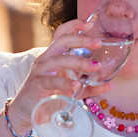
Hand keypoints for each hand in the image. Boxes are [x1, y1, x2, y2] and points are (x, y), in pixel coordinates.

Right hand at [5, 19, 111, 135]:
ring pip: (59, 60)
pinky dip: (65, 82)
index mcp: (53, 56)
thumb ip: (89, 86)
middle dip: (81, 39)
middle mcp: (46, 59)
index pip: (61, 34)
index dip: (74, 26)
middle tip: (98, 42)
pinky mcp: (37, 84)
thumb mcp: (72, 89)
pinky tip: (76, 85)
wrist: (27, 112)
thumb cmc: (49, 96)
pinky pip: (51, 80)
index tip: (90, 24)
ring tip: (95, 66)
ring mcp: (40, 70)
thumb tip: (110, 84)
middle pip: (62, 41)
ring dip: (79, 62)